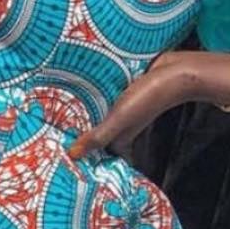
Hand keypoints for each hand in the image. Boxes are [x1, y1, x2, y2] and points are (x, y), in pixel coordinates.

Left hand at [67, 52, 226, 160]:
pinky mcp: (126, 91)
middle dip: (79, 133)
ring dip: (85, 112)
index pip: (100, 153)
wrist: (176, 72)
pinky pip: (106, 97)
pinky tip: (80, 89)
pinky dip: (95, 96)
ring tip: (58, 109)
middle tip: (52, 130)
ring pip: (100, 114)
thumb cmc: (150, 98)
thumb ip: (98, 136)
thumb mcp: (120, 119)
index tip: (62, 157)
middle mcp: (122, 125)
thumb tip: (73, 155)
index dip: (85, 156)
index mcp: (121, 137)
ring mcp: (125, 108)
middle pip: (97, 133)